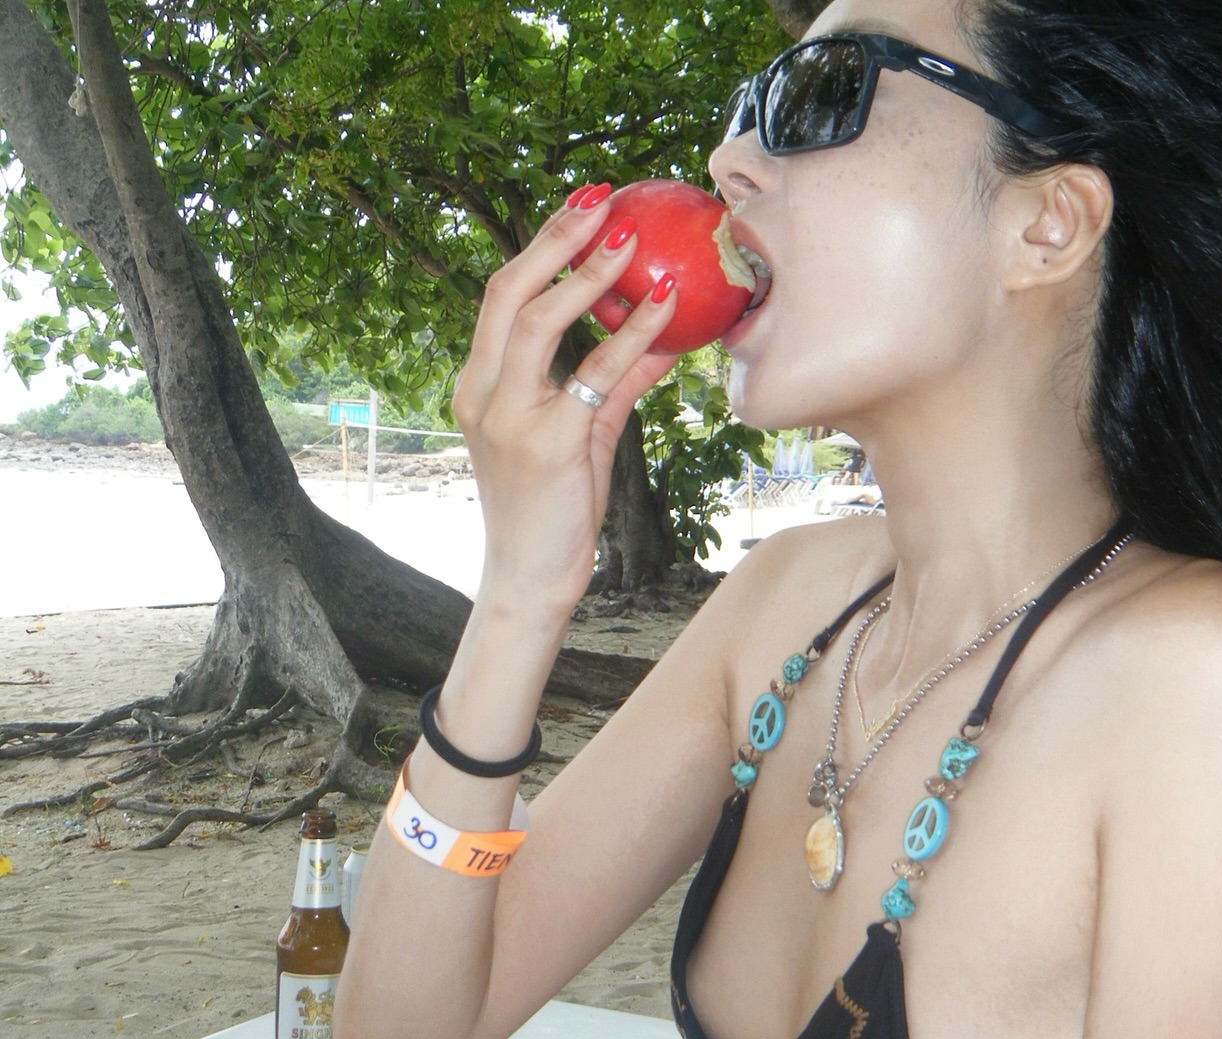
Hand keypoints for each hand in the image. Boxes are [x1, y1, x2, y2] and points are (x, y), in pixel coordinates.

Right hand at [452, 185, 680, 608]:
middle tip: (600, 200)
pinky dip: (632, 334)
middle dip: (553, 238)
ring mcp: (509, 416)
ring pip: (539, 321)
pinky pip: (594, 373)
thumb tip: (664, 336)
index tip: (580, 209)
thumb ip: (616, 382)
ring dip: (587, 273)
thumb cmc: (554, 507)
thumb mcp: (583, 434)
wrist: (532, 578)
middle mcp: (481, 393)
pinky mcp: (548, 441)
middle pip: (506, 292)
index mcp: (477, 385)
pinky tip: (666, 308)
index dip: (539, 246)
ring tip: (630, 239)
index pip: (501, 298)